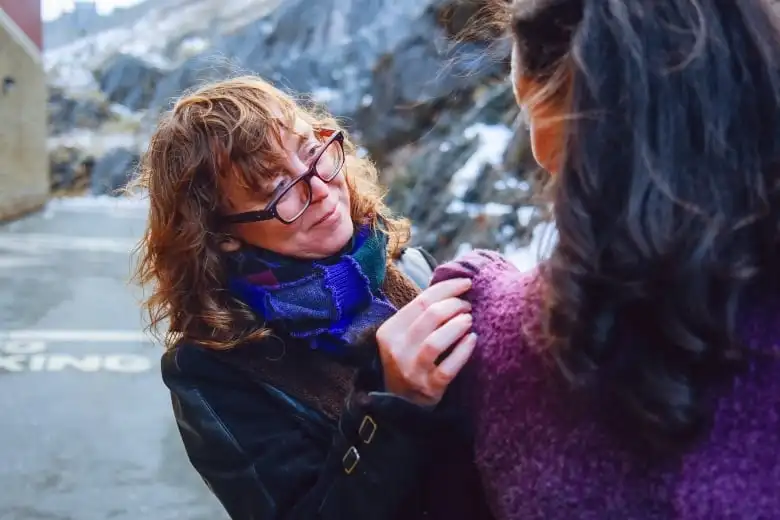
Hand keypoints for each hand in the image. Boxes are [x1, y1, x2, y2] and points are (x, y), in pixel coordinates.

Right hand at [375, 278, 476, 406]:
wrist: (401, 404)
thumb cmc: (410, 360)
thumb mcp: (404, 336)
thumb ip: (421, 315)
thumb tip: (453, 289)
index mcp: (389, 331)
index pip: (420, 301)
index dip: (447, 288)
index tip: (466, 283)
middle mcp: (397, 350)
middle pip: (430, 316)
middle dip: (454, 305)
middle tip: (468, 306)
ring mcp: (412, 371)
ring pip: (436, 342)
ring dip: (457, 326)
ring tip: (469, 320)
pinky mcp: (429, 389)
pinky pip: (449, 368)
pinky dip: (463, 351)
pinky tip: (472, 340)